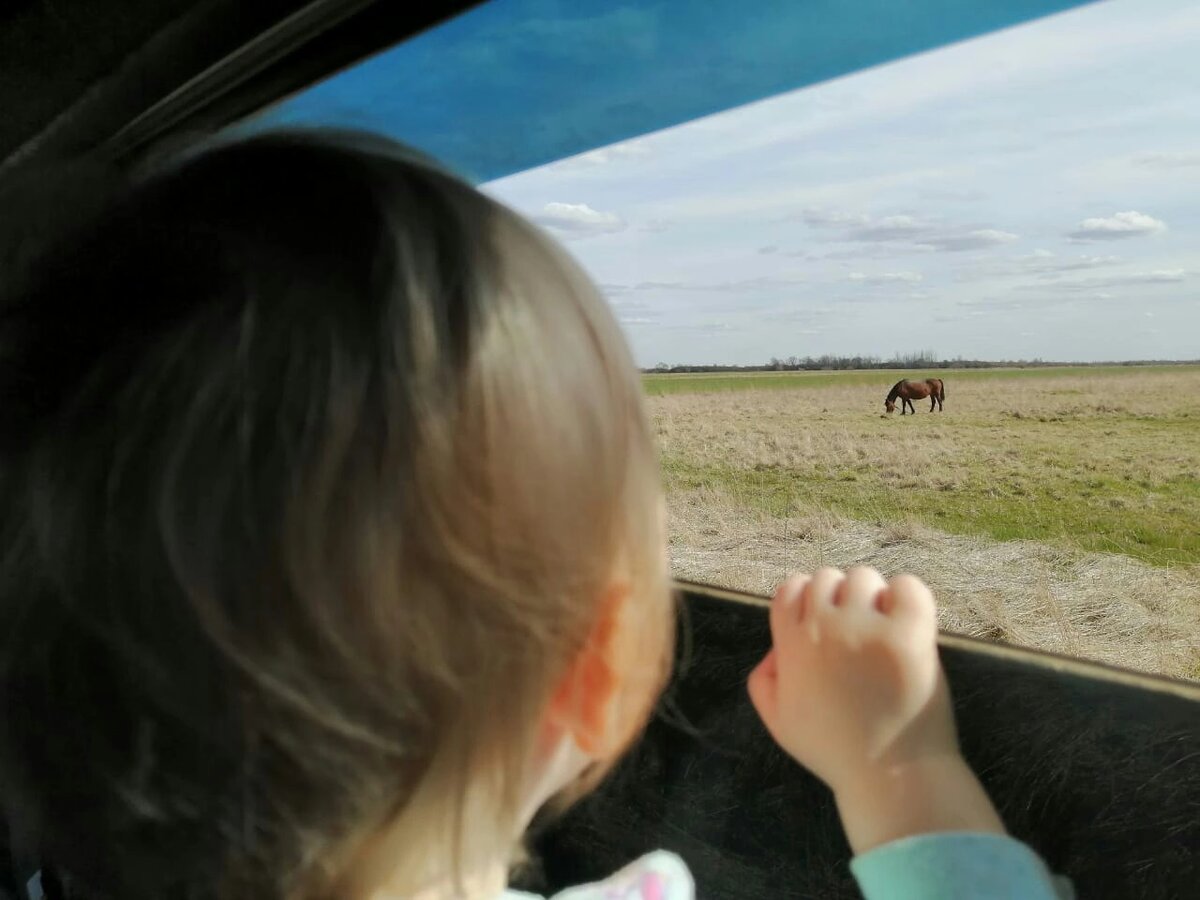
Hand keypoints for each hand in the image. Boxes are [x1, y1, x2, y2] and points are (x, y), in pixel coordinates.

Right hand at [747, 567, 1003, 851]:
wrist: (891, 774)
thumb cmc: (833, 750)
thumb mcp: (777, 721)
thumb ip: (762, 680)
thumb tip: (777, 649)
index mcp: (792, 643)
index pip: (790, 588)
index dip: (806, 602)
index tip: (824, 625)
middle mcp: (826, 626)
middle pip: (826, 578)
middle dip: (839, 600)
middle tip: (856, 633)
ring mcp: (869, 627)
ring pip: (864, 579)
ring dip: (872, 599)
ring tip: (883, 631)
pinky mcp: (911, 632)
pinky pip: (908, 586)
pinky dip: (908, 598)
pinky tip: (908, 625)